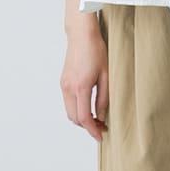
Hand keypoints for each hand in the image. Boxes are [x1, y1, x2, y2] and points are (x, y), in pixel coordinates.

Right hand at [60, 17, 107, 140]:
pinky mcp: (63, 81)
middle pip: (74, 118)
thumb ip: (104, 98)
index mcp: (81, 87)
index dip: (92, 130)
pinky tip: (88, 106)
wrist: (81, 35)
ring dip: (81, 118)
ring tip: (96, 117)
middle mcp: (69, 88)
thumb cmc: (96, 51)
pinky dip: (77, 109)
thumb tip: (101, 116)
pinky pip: (68, 102)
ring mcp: (64, 85)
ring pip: (69, 111)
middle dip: (86, 126)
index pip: (84, 117)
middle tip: (101, 127)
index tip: (100, 136)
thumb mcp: (106, 75)